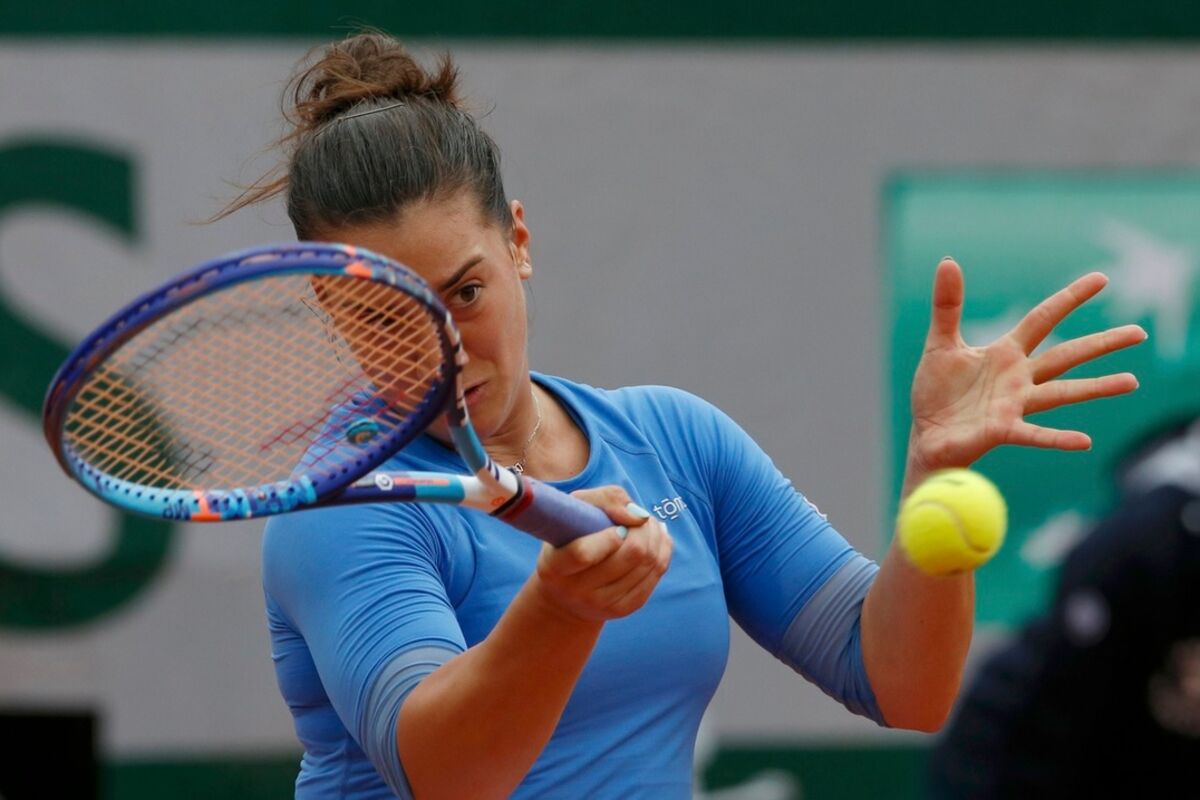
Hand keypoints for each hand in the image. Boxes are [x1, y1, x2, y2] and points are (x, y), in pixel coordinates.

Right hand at [533, 486, 671, 621]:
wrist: (565, 593)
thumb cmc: (570, 538)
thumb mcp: (575, 510)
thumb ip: (605, 500)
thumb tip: (639, 517)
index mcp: (555, 566)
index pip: (583, 553)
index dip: (608, 536)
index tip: (617, 526)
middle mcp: (577, 590)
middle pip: (631, 555)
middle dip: (644, 529)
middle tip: (642, 518)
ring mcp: (602, 604)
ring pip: (649, 563)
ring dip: (656, 536)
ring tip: (649, 525)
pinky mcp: (623, 608)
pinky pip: (655, 574)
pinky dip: (662, 551)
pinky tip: (657, 539)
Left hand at [907, 257, 1145, 477]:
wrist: (927, 434)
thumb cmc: (936, 391)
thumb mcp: (940, 344)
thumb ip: (947, 306)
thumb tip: (948, 261)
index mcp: (1005, 354)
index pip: (1044, 319)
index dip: (1070, 298)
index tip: (1101, 279)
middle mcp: (1018, 378)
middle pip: (1067, 355)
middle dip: (1102, 343)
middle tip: (1139, 333)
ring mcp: (1014, 405)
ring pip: (1062, 393)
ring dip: (1096, 387)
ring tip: (1132, 381)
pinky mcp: (1002, 431)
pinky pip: (1034, 435)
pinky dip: (1058, 438)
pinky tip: (1085, 440)